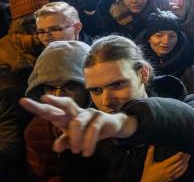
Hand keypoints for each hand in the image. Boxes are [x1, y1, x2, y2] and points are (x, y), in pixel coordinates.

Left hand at [19, 95, 136, 156]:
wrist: (113, 126)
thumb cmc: (88, 130)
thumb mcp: (74, 139)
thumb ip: (64, 141)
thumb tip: (55, 148)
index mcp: (66, 116)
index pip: (50, 111)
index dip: (37, 107)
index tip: (23, 101)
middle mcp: (76, 112)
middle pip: (64, 104)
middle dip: (54, 101)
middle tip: (44, 98)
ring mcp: (88, 113)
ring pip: (77, 122)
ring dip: (75, 139)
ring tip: (75, 152)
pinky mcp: (100, 117)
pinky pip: (93, 129)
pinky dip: (89, 142)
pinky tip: (86, 152)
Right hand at [140, 146, 189, 181]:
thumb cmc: (148, 174)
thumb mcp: (148, 163)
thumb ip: (150, 154)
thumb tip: (151, 145)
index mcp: (164, 165)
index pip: (175, 159)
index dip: (180, 154)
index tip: (183, 149)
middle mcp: (168, 170)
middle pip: (180, 163)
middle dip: (185, 157)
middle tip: (188, 151)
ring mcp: (170, 175)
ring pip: (181, 168)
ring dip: (186, 162)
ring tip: (189, 156)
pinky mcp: (171, 179)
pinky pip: (180, 174)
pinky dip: (184, 169)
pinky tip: (186, 165)